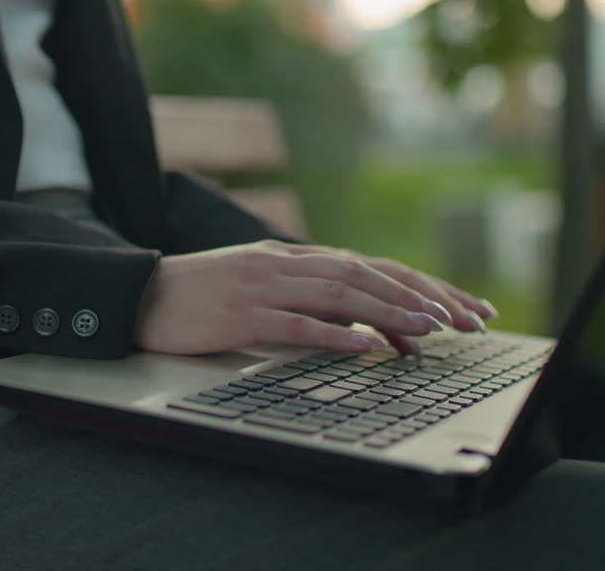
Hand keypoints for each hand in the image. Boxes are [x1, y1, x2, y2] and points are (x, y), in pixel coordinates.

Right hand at [136, 239, 496, 356]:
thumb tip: (363, 325)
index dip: (419, 285)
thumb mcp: (259, 288)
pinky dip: (335, 334)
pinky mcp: (241, 315)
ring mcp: (263, 287)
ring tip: (432, 329)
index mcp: (292, 258)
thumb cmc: (200, 299)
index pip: (370, 266)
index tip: (462, 307)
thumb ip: (306, 298)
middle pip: (367, 275)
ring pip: (340, 294)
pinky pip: (296, 324)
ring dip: (391, 311)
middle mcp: (285, 265)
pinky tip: (366, 346)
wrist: (137, 295)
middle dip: (422, 296)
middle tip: (467, 320)